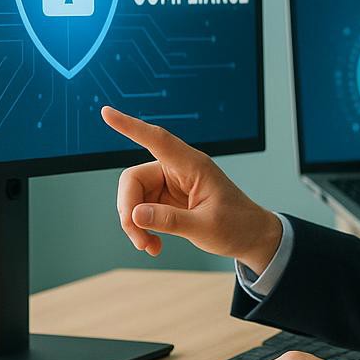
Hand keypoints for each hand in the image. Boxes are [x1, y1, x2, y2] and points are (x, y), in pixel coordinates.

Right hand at [100, 106, 280, 271]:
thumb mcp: (205, 227)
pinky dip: (143, 228)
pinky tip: (153, 245)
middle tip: (138, 240)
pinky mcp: (168, 199)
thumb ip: (170, 221)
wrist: (252, 237)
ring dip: (135, 224)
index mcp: (193, 165)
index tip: (107, 113)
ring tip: (148, 246)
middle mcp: (179, 169)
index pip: (157, 140)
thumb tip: (134, 215)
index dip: (130, 127)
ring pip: (134, 196)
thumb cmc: (237, 226)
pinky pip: (142, 209)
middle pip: (133, 179)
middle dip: (129, 210)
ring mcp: (172, 184)